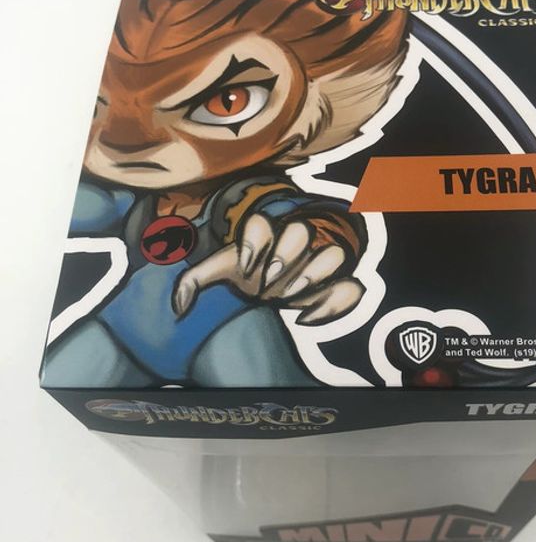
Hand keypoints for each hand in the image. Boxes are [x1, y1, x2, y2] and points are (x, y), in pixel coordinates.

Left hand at [172, 212, 364, 324]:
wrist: (282, 274)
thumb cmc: (251, 269)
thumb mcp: (222, 271)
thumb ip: (194, 281)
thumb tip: (178, 305)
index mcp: (266, 232)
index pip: (263, 224)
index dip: (256, 242)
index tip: (245, 268)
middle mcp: (296, 241)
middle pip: (300, 232)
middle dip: (286, 255)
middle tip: (268, 282)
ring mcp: (320, 261)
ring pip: (333, 253)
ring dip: (315, 274)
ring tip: (291, 296)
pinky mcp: (338, 284)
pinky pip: (351, 288)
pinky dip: (336, 302)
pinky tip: (307, 317)